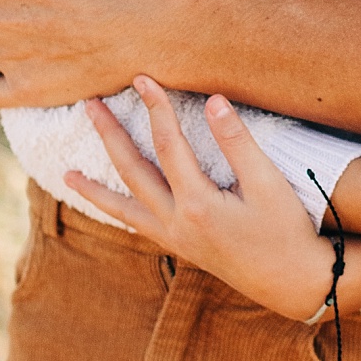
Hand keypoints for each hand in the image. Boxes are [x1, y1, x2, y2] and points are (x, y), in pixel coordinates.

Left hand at [66, 78, 343, 320]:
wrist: (292, 282)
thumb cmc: (286, 230)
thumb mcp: (268, 184)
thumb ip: (238, 142)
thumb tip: (214, 101)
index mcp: (196, 204)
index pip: (168, 144)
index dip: (156, 107)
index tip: (143, 78)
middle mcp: (175, 223)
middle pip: (131, 172)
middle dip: (109, 136)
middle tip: (89, 105)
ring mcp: (174, 239)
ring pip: (124, 208)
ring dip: (95, 189)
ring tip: (68, 173)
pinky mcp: (180, 248)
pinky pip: (137, 227)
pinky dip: (118, 212)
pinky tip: (110, 204)